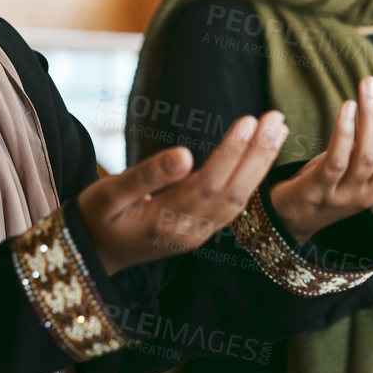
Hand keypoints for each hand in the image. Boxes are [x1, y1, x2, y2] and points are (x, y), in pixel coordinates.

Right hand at [78, 111, 288, 274]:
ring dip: (261, 163)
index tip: (248, 121)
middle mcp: (190, 231)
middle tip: (276, 118)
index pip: (208, 184)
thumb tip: (183, 154)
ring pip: (239, 198)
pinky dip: (252, 176)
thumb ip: (146, 175)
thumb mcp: (109, 194)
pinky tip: (262, 153)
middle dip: (258, 154)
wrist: (94, 254)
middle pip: (233, 191)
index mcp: (166, 221)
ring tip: (278, 128)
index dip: (231, 153)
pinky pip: (233, 203)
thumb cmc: (97, 217)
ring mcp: (199, 233)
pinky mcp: (202, 230)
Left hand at [268, 71, 372, 242]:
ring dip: (371, 117)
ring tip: (368, 85)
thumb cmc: (331, 181)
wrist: (291, 219)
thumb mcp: (366, 163)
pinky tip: (346, 107)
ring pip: (368, 155)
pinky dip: (343, 133)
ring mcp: (347, 194)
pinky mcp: (320, 191)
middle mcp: (372, 191)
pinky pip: (336, 161)